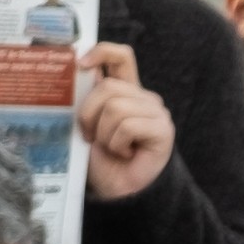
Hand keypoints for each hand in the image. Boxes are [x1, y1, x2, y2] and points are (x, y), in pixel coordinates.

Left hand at [75, 41, 177, 206]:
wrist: (120, 192)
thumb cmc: (103, 160)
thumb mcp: (87, 126)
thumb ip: (88, 100)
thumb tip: (83, 71)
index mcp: (126, 92)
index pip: (121, 57)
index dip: (102, 52)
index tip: (81, 63)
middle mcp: (143, 97)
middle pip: (107, 88)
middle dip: (88, 115)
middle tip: (90, 136)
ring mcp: (155, 112)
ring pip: (115, 108)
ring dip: (103, 134)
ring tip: (111, 148)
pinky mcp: (162, 129)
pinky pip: (127, 126)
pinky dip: (117, 144)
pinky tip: (125, 154)